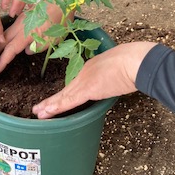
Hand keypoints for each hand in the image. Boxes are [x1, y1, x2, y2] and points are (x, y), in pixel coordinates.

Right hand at [0, 0, 70, 73]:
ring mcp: (21, 21)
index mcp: (28, 34)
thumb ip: (39, 47)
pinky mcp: (23, 17)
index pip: (11, 50)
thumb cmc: (60, 21)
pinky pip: (10, 29)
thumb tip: (27, 51)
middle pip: (3, 41)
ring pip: (5, 34)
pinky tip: (2, 41)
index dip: (2, 61)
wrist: (61, 1)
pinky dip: (4, 37)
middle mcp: (20, 27)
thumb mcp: (54, 39)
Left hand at [32, 42, 157, 118]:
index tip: (58, 98)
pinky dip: (56, 107)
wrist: (135, 61)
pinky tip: (46, 112)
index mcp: (92, 66)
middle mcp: (85, 72)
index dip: (66, 92)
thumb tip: (115, 82)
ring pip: (64, 96)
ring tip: (39, 113)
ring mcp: (85, 80)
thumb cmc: (134, 61)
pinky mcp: (87, 89)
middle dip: (53, 100)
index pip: (76, 82)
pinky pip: (68, 101)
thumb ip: (113, 74)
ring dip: (50, 106)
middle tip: (40, 108)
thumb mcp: (121, 66)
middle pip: (66, 90)